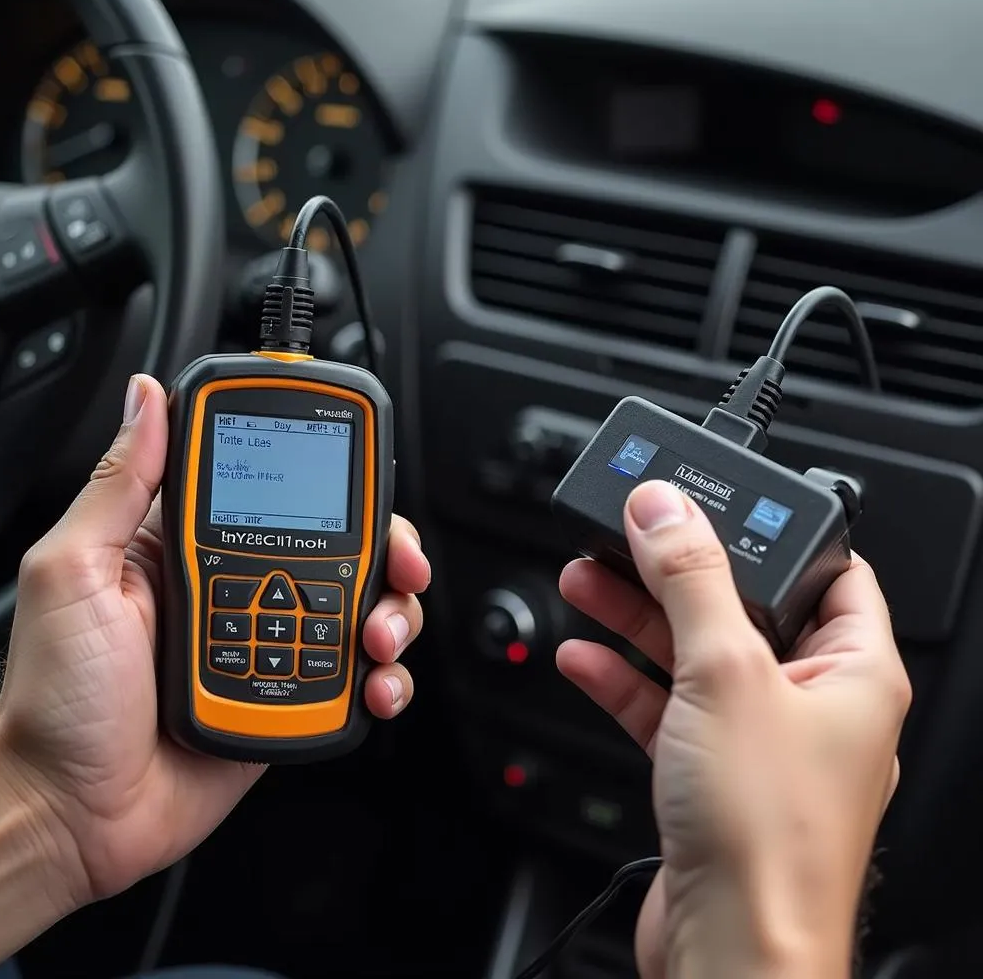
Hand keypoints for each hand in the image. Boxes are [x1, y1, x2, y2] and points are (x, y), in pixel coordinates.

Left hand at [0, 374, 430, 909]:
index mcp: (195, 544)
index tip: (361, 481)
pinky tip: (373, 686)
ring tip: (377, 643)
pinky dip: (385, 679)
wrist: (74, 813)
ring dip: (395, 616)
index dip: (332, 479)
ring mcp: (275, 639)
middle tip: (401, 569)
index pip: (281, 488)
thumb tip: (147, 398)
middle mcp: (245, 585)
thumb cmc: (58, 698)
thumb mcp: (74, 572)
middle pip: (346, 546)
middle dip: (389, 552)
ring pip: (366, 607)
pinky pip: (360, 677)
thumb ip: (119, 484)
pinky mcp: (294, 692)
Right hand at [557, 481, 909, 978]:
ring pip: (694, 655)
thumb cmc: (768, 838)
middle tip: (626, 538)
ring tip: (586, 581)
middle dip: (677, 571)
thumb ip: (691, 580)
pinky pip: (664, 707)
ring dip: (637, 617)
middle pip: (742, 607)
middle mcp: (812, 704)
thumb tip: (666, 508)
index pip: (829, 570)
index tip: (714, 502)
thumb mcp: (725, 673)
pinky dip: (622, 679)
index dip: (773, 531)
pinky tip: (583, 657)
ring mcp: (757, 742)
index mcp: (853, 671)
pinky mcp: (710, 776)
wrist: (732, 953)